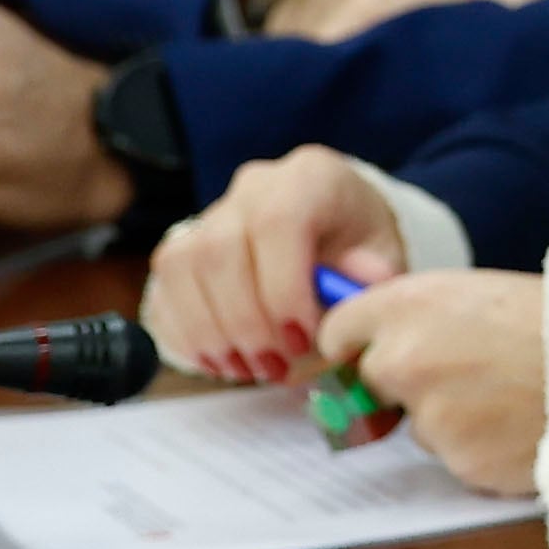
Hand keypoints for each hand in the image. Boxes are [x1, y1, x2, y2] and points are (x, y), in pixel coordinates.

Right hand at [146, 147, 407, 385]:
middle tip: (274, 367)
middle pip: (220, 250)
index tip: (302, 340)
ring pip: (183, 268)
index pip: (277, 223)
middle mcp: (254, 186)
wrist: (333, 224)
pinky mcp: (184, 243)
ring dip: (210, 332)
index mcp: (309, 179)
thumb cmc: (360, 244)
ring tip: (248, 370)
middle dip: (245, 323)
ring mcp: (212, 211)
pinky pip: (165, 286)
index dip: (282, 288)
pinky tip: (220, 362)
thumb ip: (371, 280)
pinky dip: (186, 332)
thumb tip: (353, 299)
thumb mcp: (384, 257)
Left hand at [320, 272, 548, 494]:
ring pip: (417, 424)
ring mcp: (428, 414)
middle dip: (403, 384)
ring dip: (450, 418)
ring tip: (512, 397)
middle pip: (369, 381)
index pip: (337, 331)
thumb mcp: (485, 295)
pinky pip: (455, 457)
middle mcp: (404, 358)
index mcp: (410, 303)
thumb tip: (379, 350)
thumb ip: (425, 318)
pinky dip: (481, 448)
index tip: (376, 353)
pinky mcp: (459, 461)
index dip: (360, 344)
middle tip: (466, 376)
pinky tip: (522, 425)